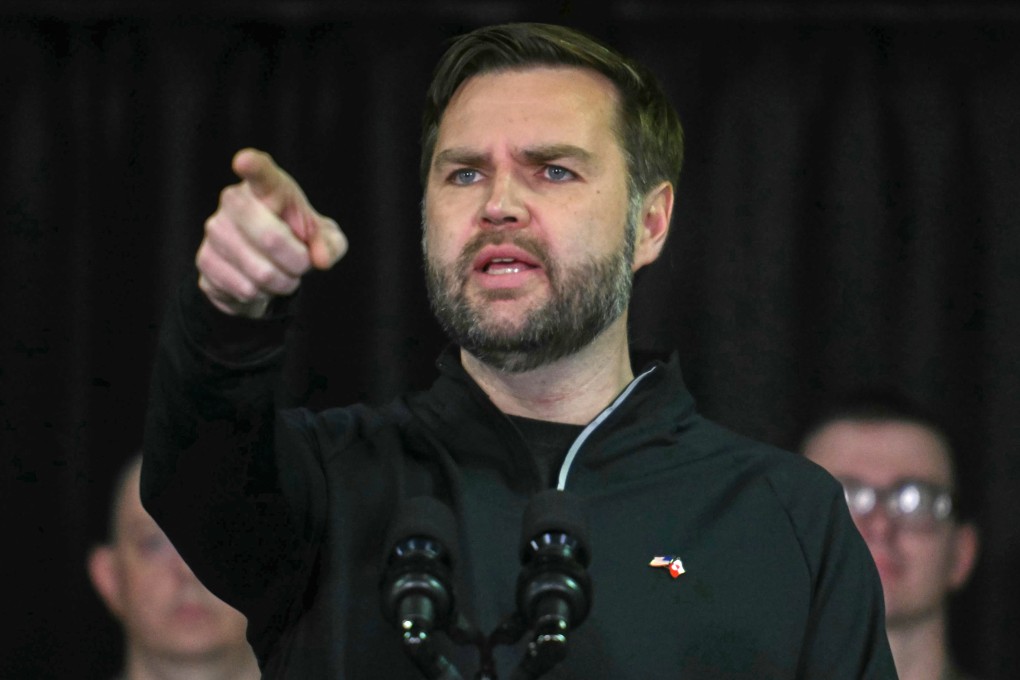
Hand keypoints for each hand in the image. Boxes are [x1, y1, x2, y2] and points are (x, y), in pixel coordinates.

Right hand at [196, 148, 346, 317]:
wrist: (265, 265)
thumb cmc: (298, 240)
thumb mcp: (324, 239)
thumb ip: (331, 245)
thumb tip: (320, 259)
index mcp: (268, 187)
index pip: (260, 173)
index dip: (253, 166)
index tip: (244, 161)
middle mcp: (234, 201)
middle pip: (270, 238)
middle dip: (297, 262)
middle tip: (301, 264)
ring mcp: (215, 230)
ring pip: (260, 271)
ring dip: (282, 283)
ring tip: (281, 274)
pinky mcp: (205, 260)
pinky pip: (244, 289)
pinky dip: (262, 296)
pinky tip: (259, 283)